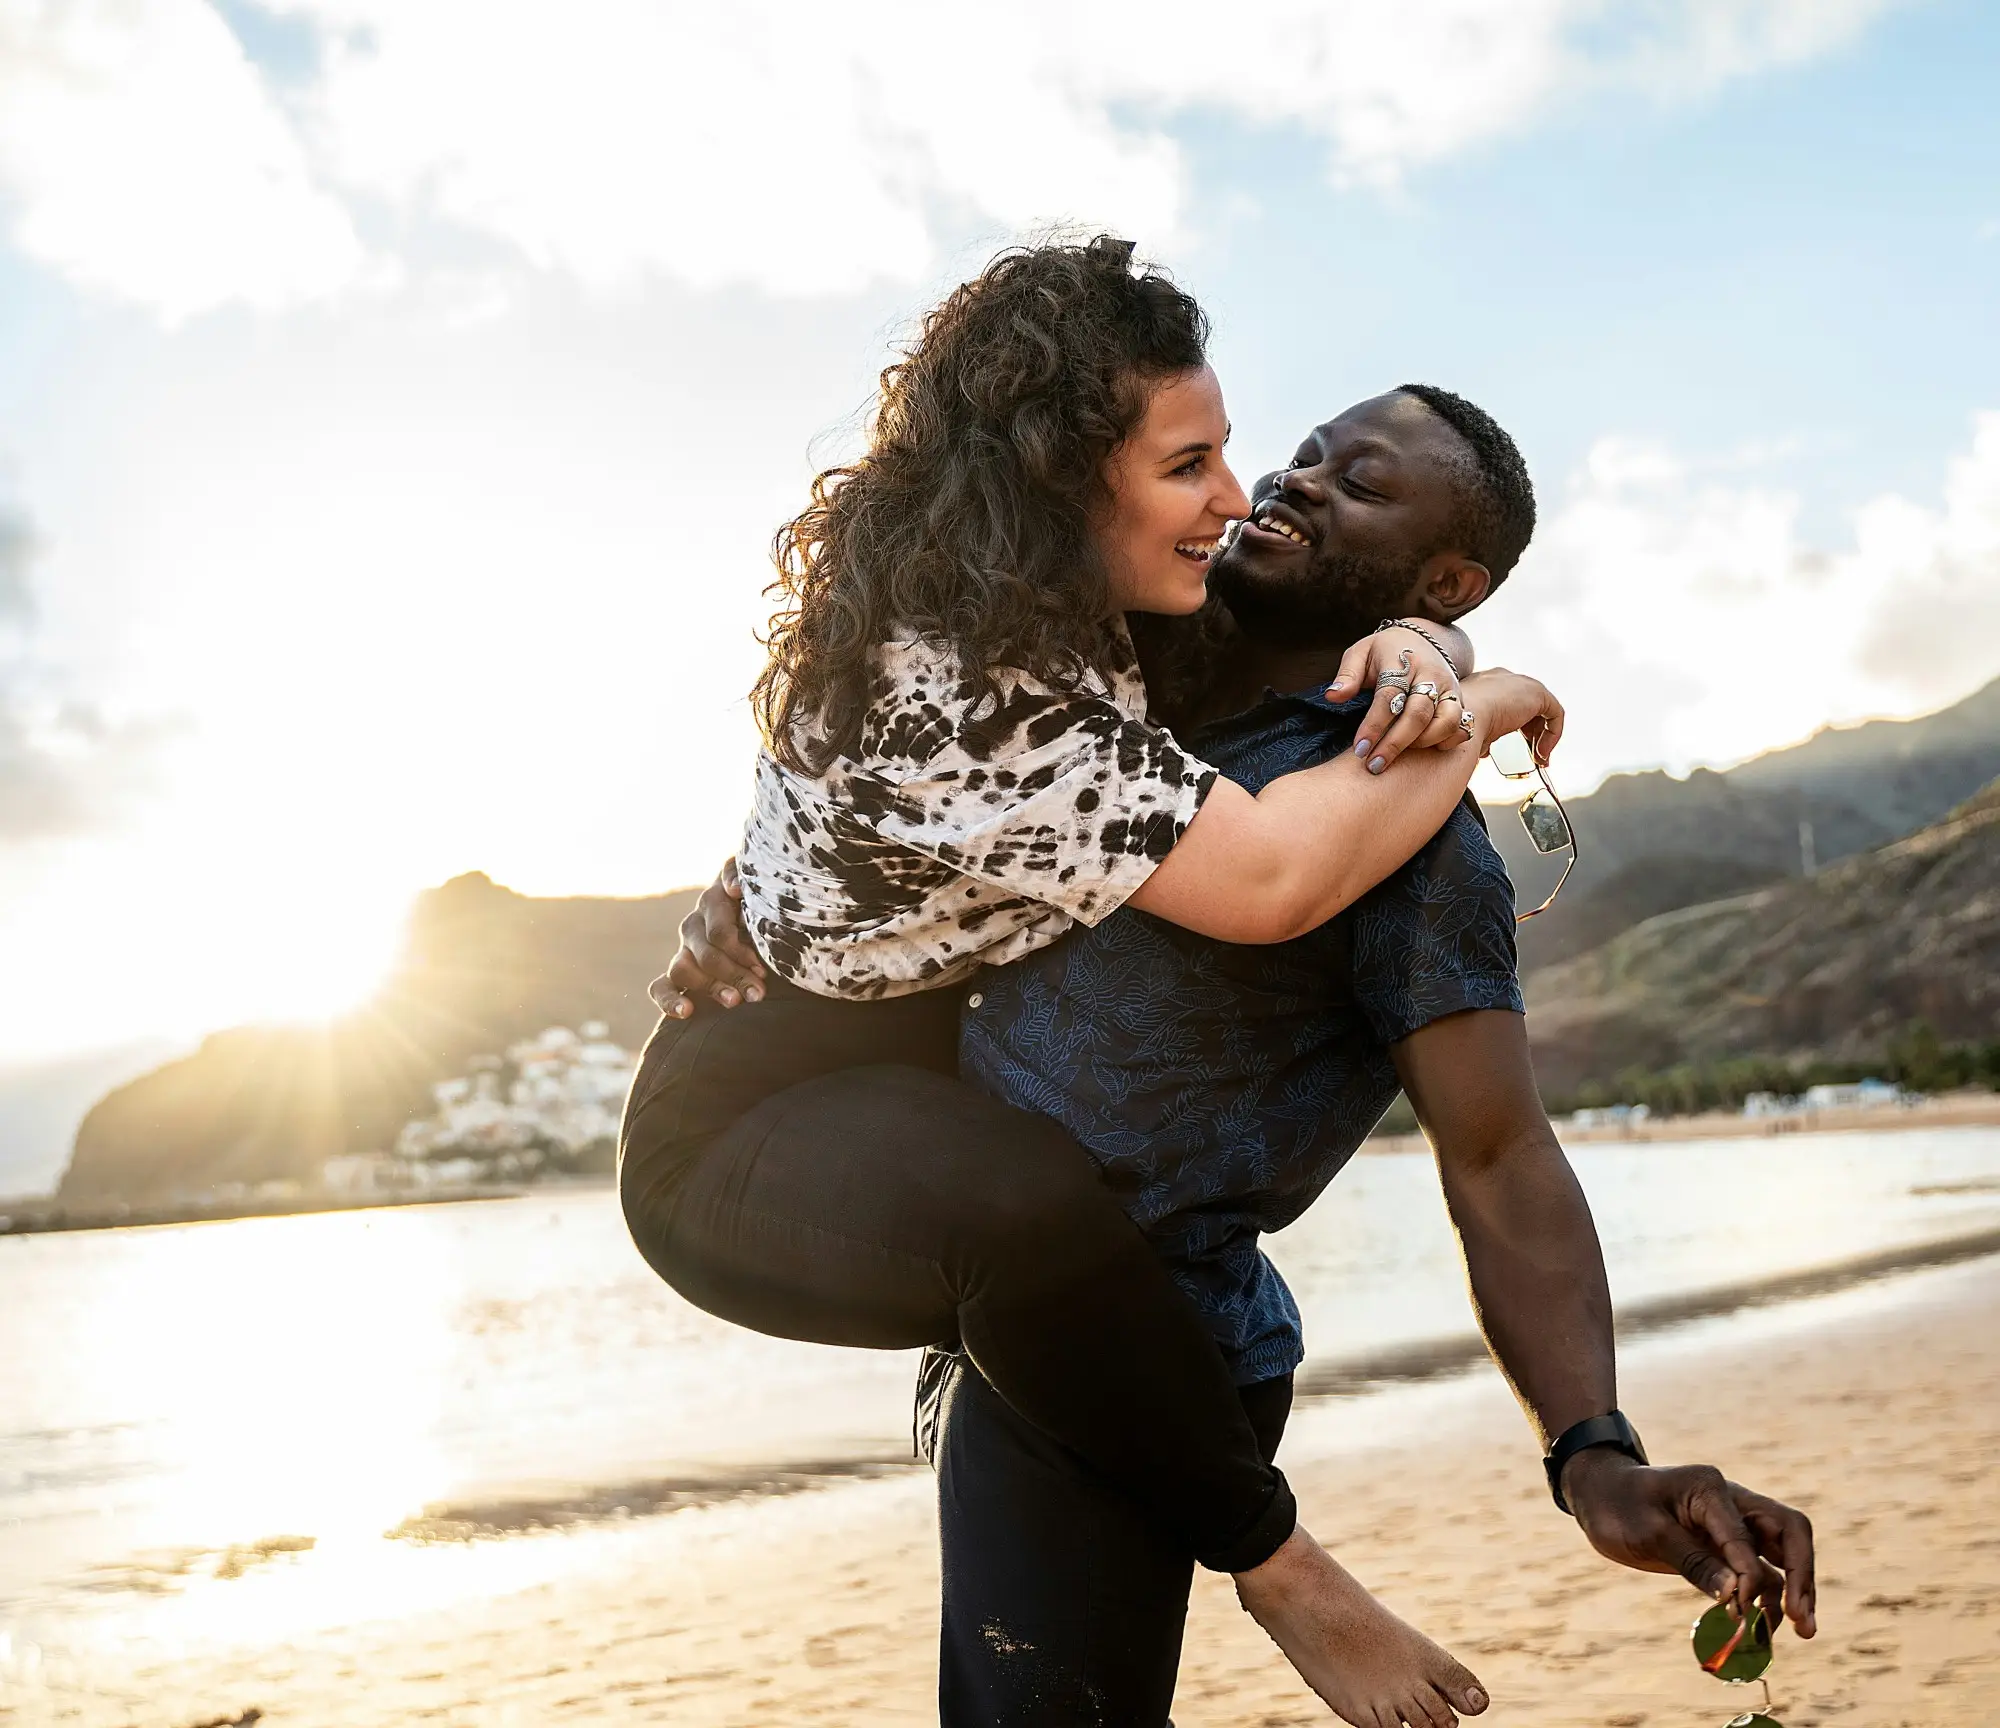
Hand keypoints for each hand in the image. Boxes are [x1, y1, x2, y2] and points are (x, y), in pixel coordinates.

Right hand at [647, 858, 766, 1018]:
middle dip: (734, 976)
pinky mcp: (679, 969)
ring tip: (734, 1002)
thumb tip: (733, 890)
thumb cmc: (757, 894)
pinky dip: (670, 1000)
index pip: (719, 933)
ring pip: (682, 969)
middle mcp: (694, 924)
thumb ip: (739, 874)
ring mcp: (684, 948)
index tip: (763, 971)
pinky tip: (687, 1012)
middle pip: (706, 955)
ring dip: (710, 988)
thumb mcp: (753, 877)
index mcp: (712, 902)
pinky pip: (661, 986)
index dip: (740, 953)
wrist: (750, 904)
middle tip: (758, 994)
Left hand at [1327, 623, 1468, 774]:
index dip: (1374, 725)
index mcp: (1403, 661)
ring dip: (1421, 745)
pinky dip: (1446, 743)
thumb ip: (1348, 675)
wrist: (1422, 641)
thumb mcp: (1361, 653)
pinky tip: (1424, 752)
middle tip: (1373, 765)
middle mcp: (1431, 675)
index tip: (1359, 748)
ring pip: (1446, 722)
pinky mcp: (1460, 701)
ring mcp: (1450, 688)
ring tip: (1396, 757)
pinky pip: (1461, 727)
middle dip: (1395, 744)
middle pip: (1418, 714)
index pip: (1389, 696)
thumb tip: (1333, 696)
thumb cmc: (1384, 652)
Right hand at [1459, 668, 1564, 766]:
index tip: (1514, 747)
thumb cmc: (1455, 728)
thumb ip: (1480, 734)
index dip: (1513, 727)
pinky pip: (1554, 714)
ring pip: (1541, 711)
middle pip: (1526, 705)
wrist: (1459, 720)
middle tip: (1531, 754)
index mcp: (1483, 684)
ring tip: (1537, 757)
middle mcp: (1502, 678)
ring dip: (1541, 736)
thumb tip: (1484, 749)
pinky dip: (1552, 735)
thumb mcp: (1467, 730)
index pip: (1506, 703)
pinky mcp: (1537, 692)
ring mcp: (1520, 683)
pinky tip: (1541, 752)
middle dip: (1531, 731)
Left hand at [1562, 1449, 1816, 1638]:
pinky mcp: (1726, 1545)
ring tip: (1800, 1632)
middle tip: (1804, 1621)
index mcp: (1711, 1490)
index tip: (1741, 1613)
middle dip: (1802, 1577)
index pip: (1747, 1536)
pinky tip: (1767, 1627)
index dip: (1750, 1577)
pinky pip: (1759, 1571)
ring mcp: (1732, 1524)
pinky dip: (1767, 1598)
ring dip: (1792, 1592)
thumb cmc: (1617, 1505)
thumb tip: (1738, 1596)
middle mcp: (1731, 1503)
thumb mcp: (1646, 1533)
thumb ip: (1693, 1562)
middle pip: (1788, 1534)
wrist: (1598, 1494)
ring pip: (1781, 1555)